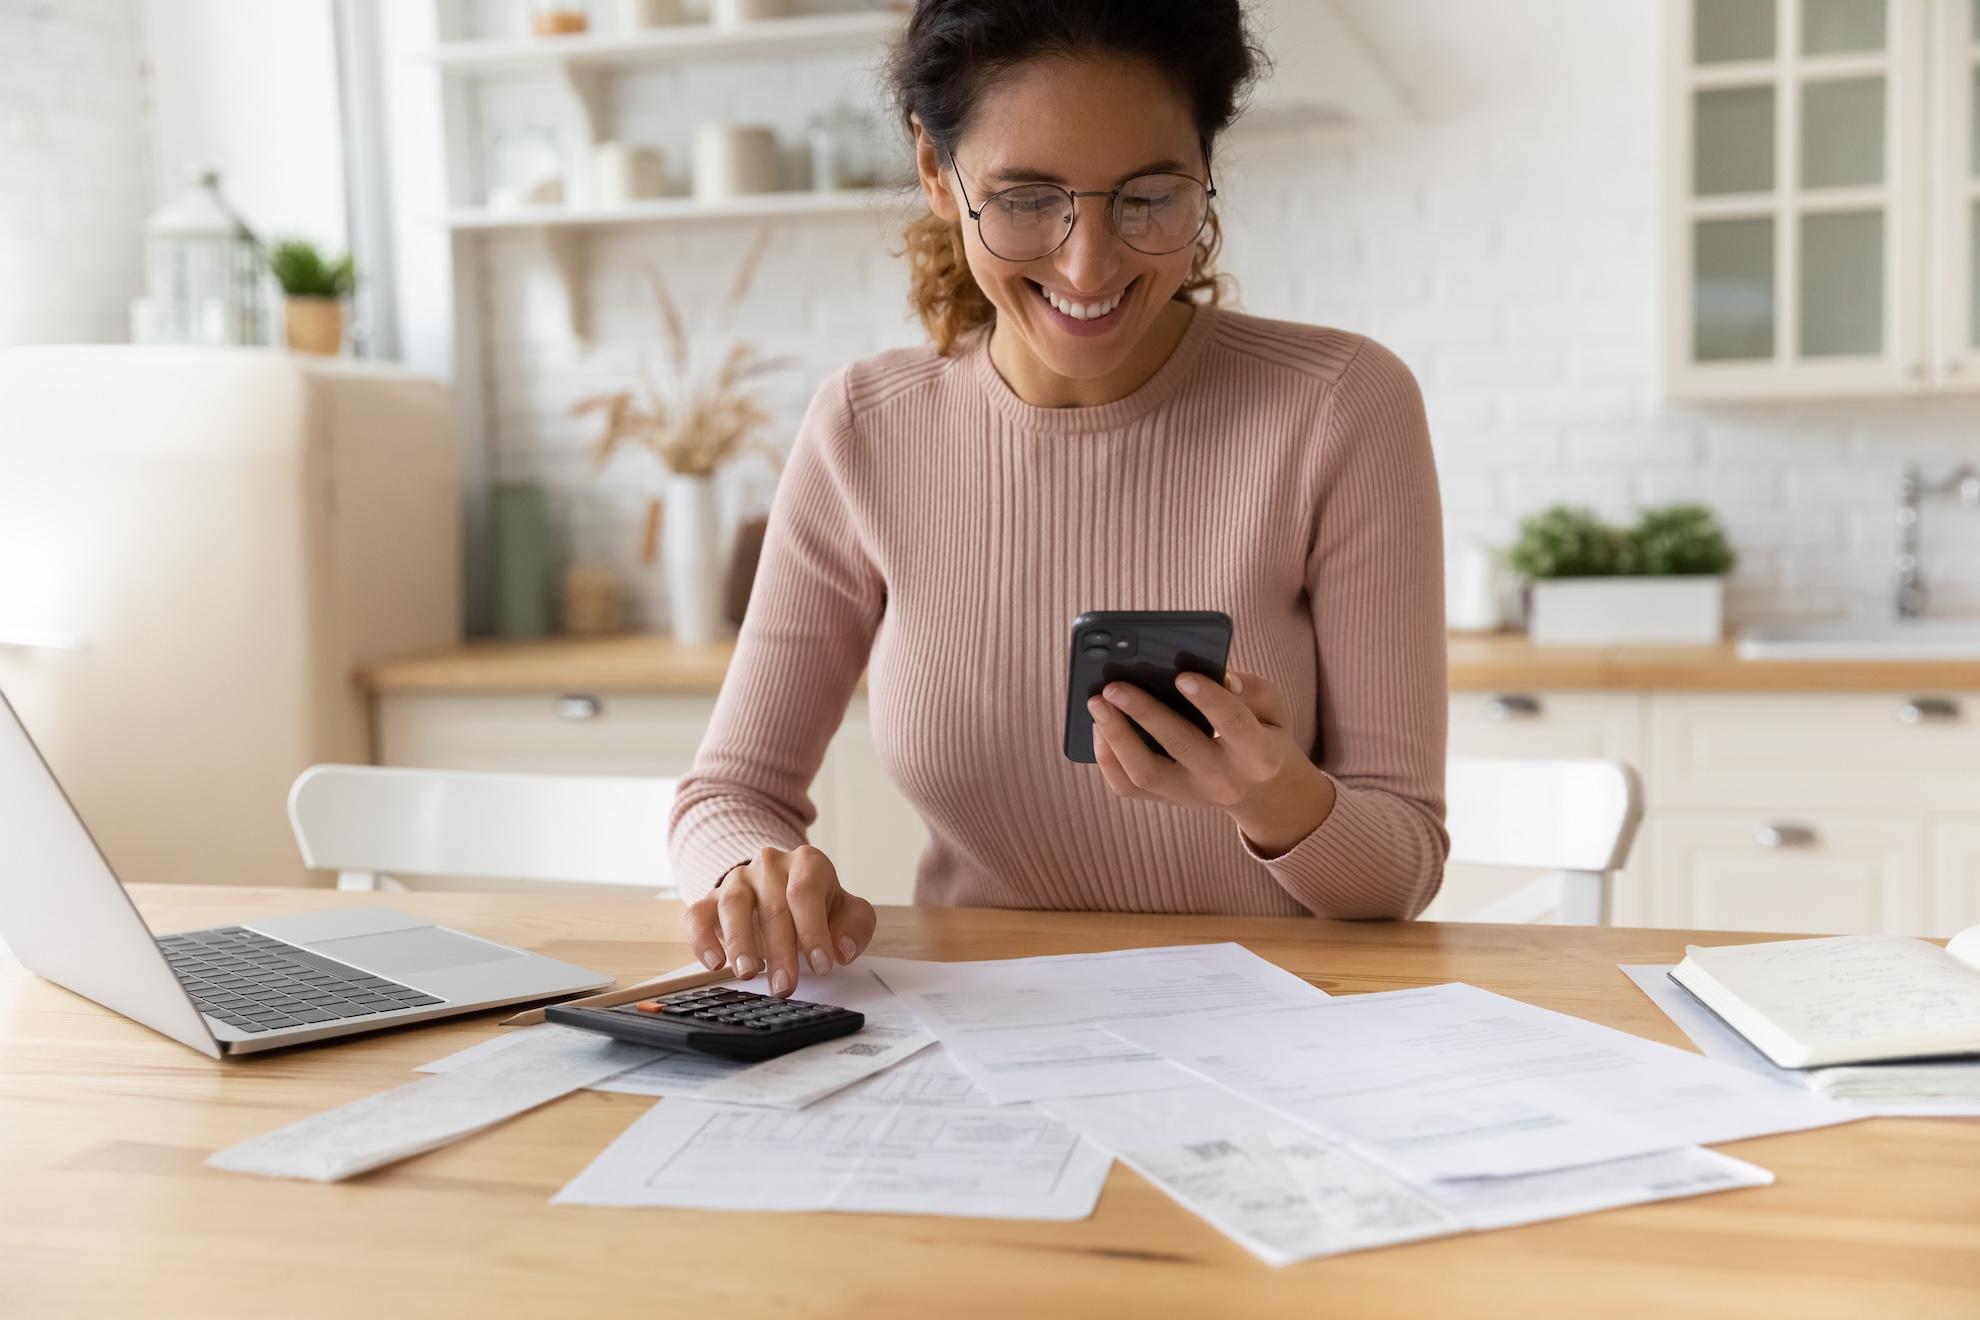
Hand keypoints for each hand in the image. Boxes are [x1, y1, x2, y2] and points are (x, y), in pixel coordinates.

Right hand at [681, 845, 877, 998]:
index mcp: (807, 862)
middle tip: (785, 986)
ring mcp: (737, 880)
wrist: (783, 888)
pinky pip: (697, 914)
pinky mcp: (710, 899)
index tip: (821, 966)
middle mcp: (769, 865)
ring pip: (733, 905)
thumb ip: (854, 928)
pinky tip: (714, 963)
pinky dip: (702, 939)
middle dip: (780, 950)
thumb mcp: (848, 912)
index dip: (813, 930)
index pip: (806, 892)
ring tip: (749, 973)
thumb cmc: (818, 905)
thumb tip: (841, 950)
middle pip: (772, 905)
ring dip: (740, 942)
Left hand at [1088, 668, 1335, 854]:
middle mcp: (1223, 780)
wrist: (1261, 790)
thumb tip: (1221, 677)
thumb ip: (1253, 689)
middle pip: (1180, 746)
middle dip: (1145, 713)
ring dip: (1116, 736)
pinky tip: (1097, 727)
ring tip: (1096, 703)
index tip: (1182, 675)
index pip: (1234, 725)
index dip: (1209, 700)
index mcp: (1259, 754)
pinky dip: (1107, 758)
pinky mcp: (1166, 800)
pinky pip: (1127, 787)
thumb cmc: (1262, 733)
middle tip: (1115, 685)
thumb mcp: (1274, 709)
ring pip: (1146, 773)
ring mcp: (1191, 796)